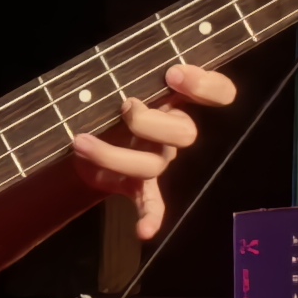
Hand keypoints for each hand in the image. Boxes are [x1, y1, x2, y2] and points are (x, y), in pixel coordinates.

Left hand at [72, 62, 237, 239]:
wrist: (79, 131)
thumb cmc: (102, 95)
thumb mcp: (113, 74)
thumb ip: (122, 65)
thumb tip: (116, 68)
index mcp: (175, 98)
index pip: (218, 91)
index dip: (205, 85)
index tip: (173, 74)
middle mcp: (172, 130)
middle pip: (185, 133)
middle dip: (152, 120)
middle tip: (124, 106)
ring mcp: (157, 158)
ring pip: (155, 163)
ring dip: (114, 154)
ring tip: (80, 141)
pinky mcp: (137, 184)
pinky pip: (152, 203)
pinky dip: (151, 218)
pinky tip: (145, 232)